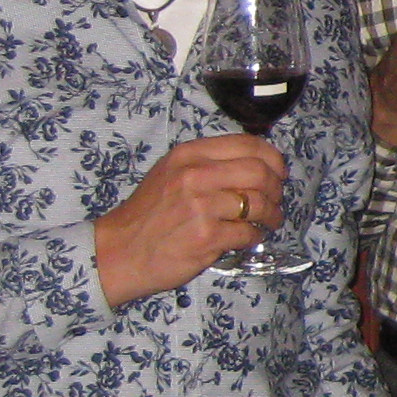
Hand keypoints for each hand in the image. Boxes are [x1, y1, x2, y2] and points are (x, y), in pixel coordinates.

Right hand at [92, 134, 290, 307]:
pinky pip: (248, 232)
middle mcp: (195, 176)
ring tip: (269, 220)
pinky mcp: (206, 237)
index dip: (273, 159)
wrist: (118, 251)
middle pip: (260, 173)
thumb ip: (210, 163)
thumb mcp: (171, 173)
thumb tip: (259, 162)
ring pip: (259, 203)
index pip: (249, 145)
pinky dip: (254, 236)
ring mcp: (201, 207)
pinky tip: (247, 236)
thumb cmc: (149, 213)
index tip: (278, 172)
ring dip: (272, 214)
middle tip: (275, 199)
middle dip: (276, 188)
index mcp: (189, 155)